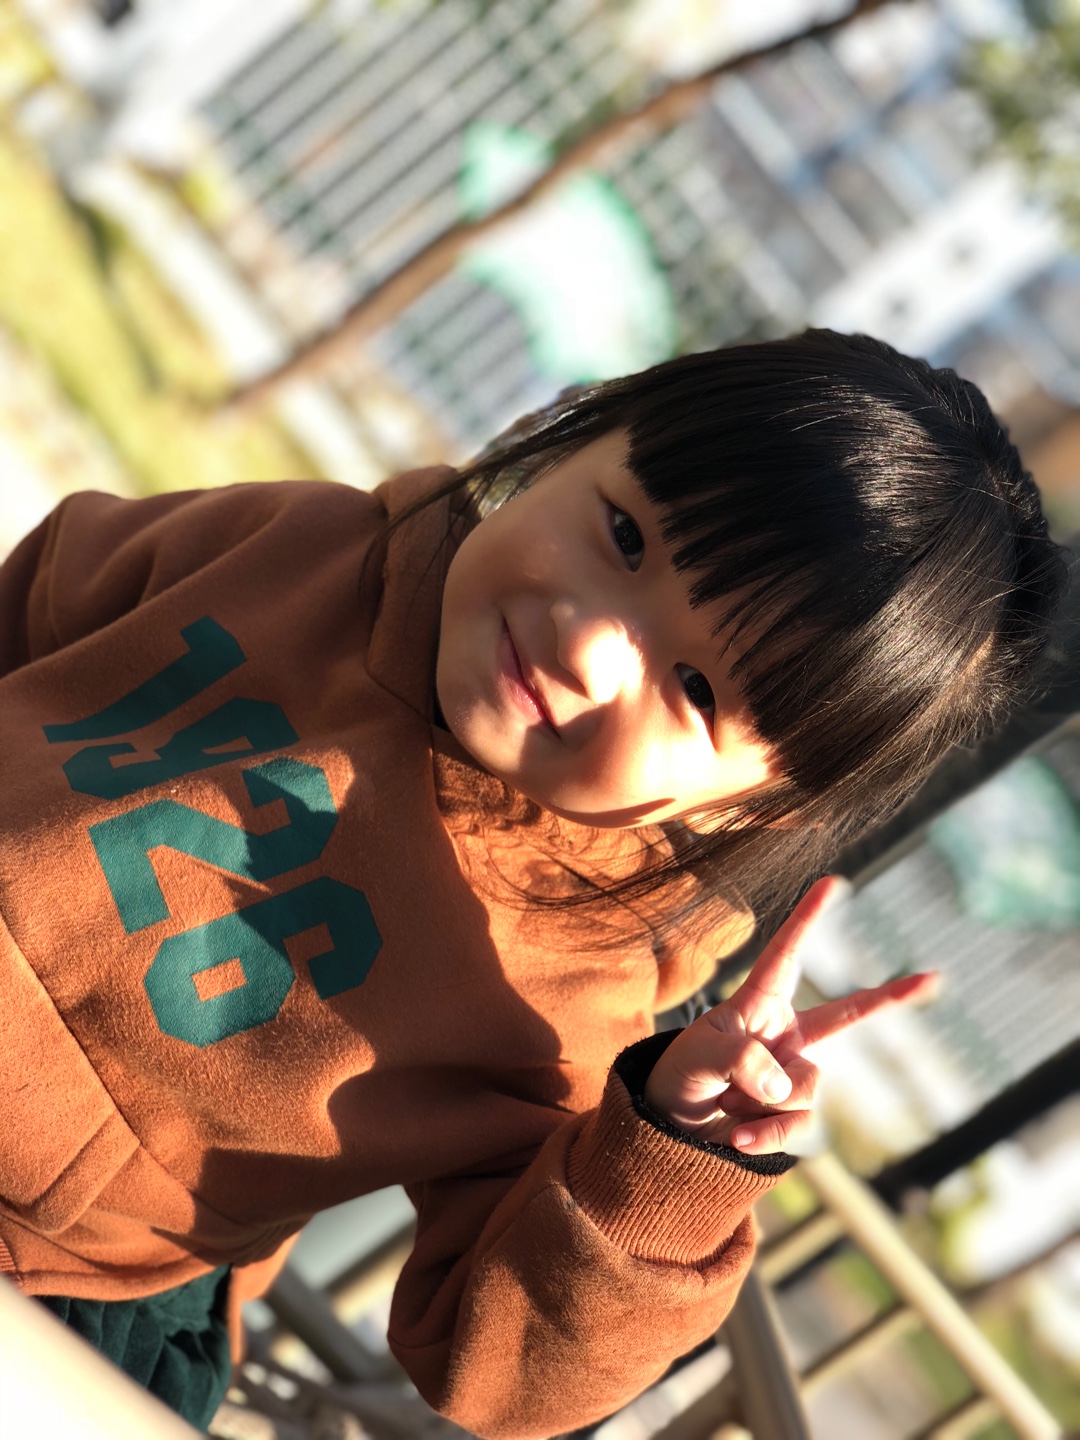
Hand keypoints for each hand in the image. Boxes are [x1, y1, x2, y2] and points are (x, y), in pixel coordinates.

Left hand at [643, 877, 937, 1154]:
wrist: (671, 1124)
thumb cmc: (682, 1073)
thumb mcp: (700, 1056)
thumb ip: (742, 1060)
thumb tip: (783, 1086)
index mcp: (758, 1003)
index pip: (785, 955)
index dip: (808, 918)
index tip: (832, 882)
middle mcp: (786, 1035)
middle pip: (846, 1014)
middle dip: (891, 997)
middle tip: (933, 977)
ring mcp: (795, 1075)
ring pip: (807, 1087)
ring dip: (762, 1100)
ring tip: (727, 1100)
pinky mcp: (794, 1114)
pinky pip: (800, 1127)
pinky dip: (768, 1136)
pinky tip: (737, 1138)